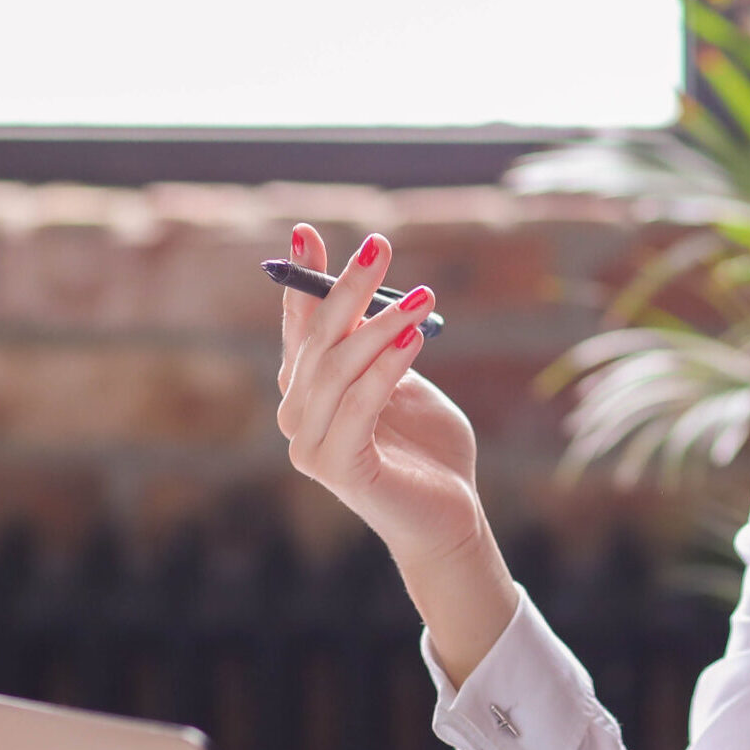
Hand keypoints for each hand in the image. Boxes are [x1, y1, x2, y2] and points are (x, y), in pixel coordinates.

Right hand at [277, 223, 474, 567]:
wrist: (451, 517)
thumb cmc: (429, 449)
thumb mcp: (404, 383)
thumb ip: (382, 347)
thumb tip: (375, 296)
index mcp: (310, 392)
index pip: (300, 326)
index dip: (303, 279)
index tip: (306, 232)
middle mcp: (299, 416)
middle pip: (318, 339)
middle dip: (346, 288)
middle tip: (379, 245)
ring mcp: (311, 446)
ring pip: (338, 369)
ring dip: (380, 324)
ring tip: (422, 296)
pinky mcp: (337, 470)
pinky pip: (359, 406)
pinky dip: (386, 368)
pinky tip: (414, 337)